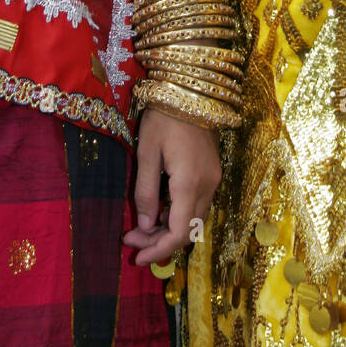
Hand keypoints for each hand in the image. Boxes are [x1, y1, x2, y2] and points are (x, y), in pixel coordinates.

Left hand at [122, 108, 221, 266]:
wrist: (190, 90)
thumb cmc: (163, 117)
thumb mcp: (146, 152)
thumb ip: (145, 192)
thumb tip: (145, 227)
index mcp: (190, 183)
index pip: (179, 233)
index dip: (159, 250)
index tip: (136, 256)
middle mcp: (208, 186)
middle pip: (188, 231)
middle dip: (159, 242)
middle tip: (131, 241)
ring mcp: (214, 179)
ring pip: (194, 219)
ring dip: (169, 229)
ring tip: (141, 228)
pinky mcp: (213, 172)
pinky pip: (198, 204)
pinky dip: (179, 215)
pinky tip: (160, 210)